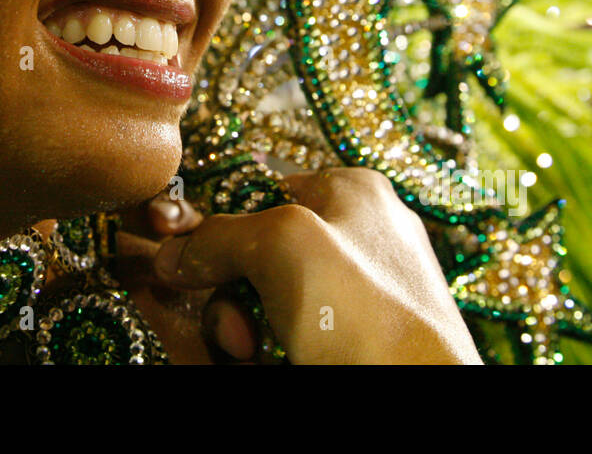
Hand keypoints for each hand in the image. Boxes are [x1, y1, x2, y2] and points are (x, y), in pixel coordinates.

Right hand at [151, 167, 481, 363]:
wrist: (419, 400)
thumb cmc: (368, 315)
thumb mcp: (284, 245)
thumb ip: (219, 235)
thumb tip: (173, 254)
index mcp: (353, 192)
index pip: (257, 191)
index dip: (213, 225)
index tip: (179, 257)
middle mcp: (357, 237)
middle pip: (254, 251)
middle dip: (226, 290)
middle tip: (234, 327)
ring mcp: (356, 295)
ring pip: (261, 300)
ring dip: (236, 326)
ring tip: (250, 353)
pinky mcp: (349, 343)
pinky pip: (281, 335)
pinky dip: (258, 348)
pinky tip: (256, 361)